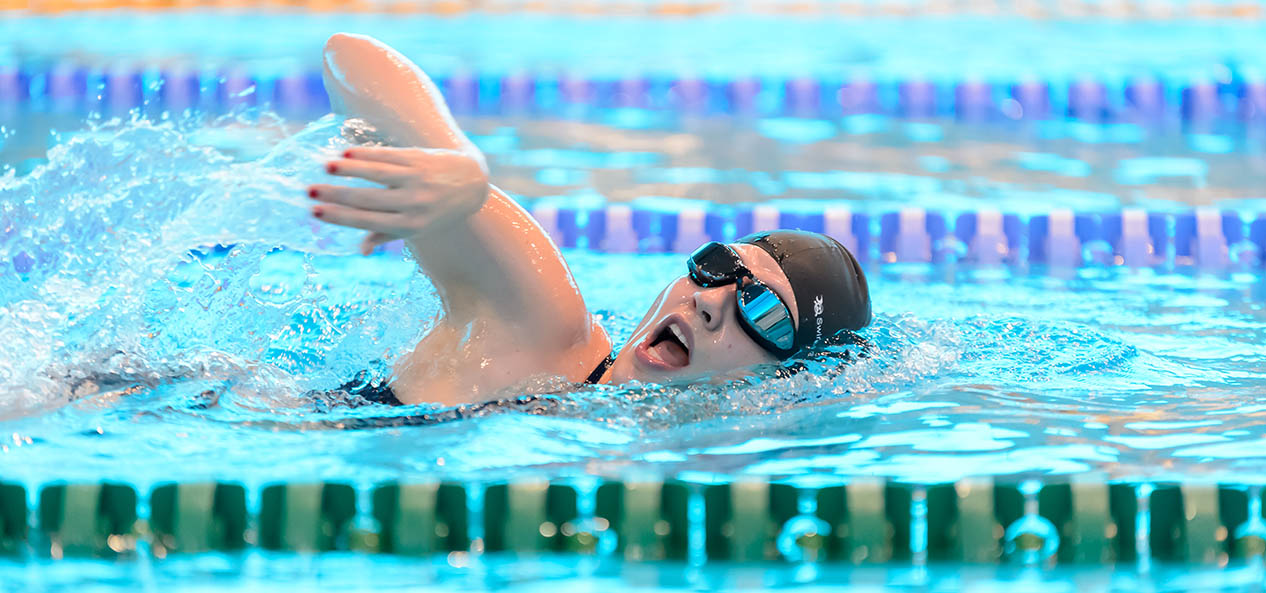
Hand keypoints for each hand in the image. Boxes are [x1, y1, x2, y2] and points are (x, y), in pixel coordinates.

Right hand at [307, 147, 489, 254]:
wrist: (471, 184)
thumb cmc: (438, 211)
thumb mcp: (418, 229)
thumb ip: (388, 235)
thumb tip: (361, 250)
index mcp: (410, 226)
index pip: (367, 222)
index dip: (340, 217)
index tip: (315, 211)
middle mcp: (414, 204)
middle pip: (367, 199)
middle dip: (336, 195)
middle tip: (309, 190)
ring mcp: (418, 180)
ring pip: (377, 174)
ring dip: (349, 169)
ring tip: (325, 167)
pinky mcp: (420, 159)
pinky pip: (388, 156)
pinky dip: (366, 154)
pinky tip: (347, 153)